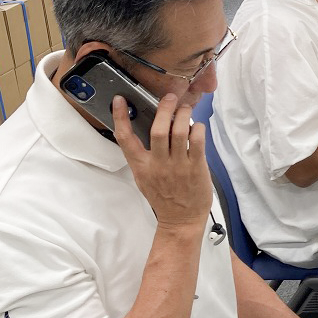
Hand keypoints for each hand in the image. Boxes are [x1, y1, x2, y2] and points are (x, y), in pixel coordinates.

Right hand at [113, 93, 210, 230]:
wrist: (180, 220)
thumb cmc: (163, 197)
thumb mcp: (144, 177)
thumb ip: (144, 156)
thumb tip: (150, 128)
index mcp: (141, 166)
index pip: (125, 139)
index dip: (120, 117)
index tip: (120, 100)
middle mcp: (157, 165)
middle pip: (157, 130)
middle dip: (163, 109)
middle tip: (170, 98)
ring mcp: (177, 166)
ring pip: (178, 132)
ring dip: (183, 115)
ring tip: (186, 109)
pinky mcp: (196, 168)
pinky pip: (197, 142)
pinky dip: (198, 129)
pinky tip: (197, 126)